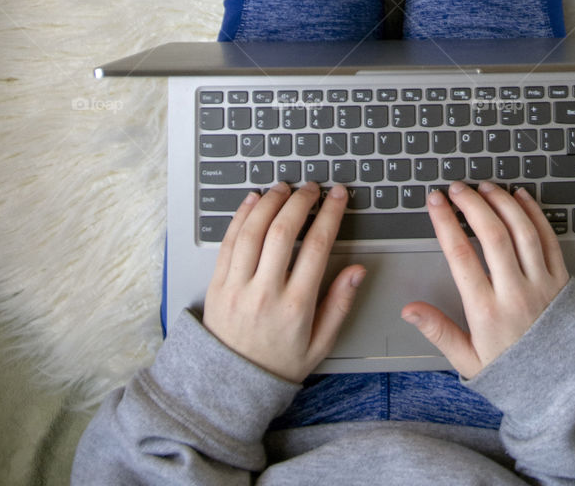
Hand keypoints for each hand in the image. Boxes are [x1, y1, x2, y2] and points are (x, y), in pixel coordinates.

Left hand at [202, 181, 366, 383]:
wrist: (230, 386)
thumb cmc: (279, 364)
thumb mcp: (320, 344)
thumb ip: (340, 304)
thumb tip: (357, 271)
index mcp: (295, 307)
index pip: (316, 247)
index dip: (329, 215)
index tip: (337, 196)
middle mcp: (265, 293)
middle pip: (282, 232)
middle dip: (300, 202)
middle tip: (311, 187)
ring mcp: (237, 287)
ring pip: (252, 231)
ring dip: (270, 202)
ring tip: (284, 188)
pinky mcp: (216, 284)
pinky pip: (227, 242)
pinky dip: (241, 216)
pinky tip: (253, 200)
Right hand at [401, 181, 569, 379]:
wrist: (561, 383)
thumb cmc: (511, 370)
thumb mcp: (467, 359)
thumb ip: (438, 330)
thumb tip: (409, 310)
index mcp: (487, 311)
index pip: (461, 256)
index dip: (445, 222)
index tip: (435, 201)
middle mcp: (515, 292)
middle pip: (492, 235)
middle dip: (471, 204)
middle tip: (456, 188)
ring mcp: (541, 283)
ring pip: (521, 231)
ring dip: (502, 202)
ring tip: (484, 187)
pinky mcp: (560, 279)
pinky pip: (548, 238)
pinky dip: (534, 213)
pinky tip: (520, 196)